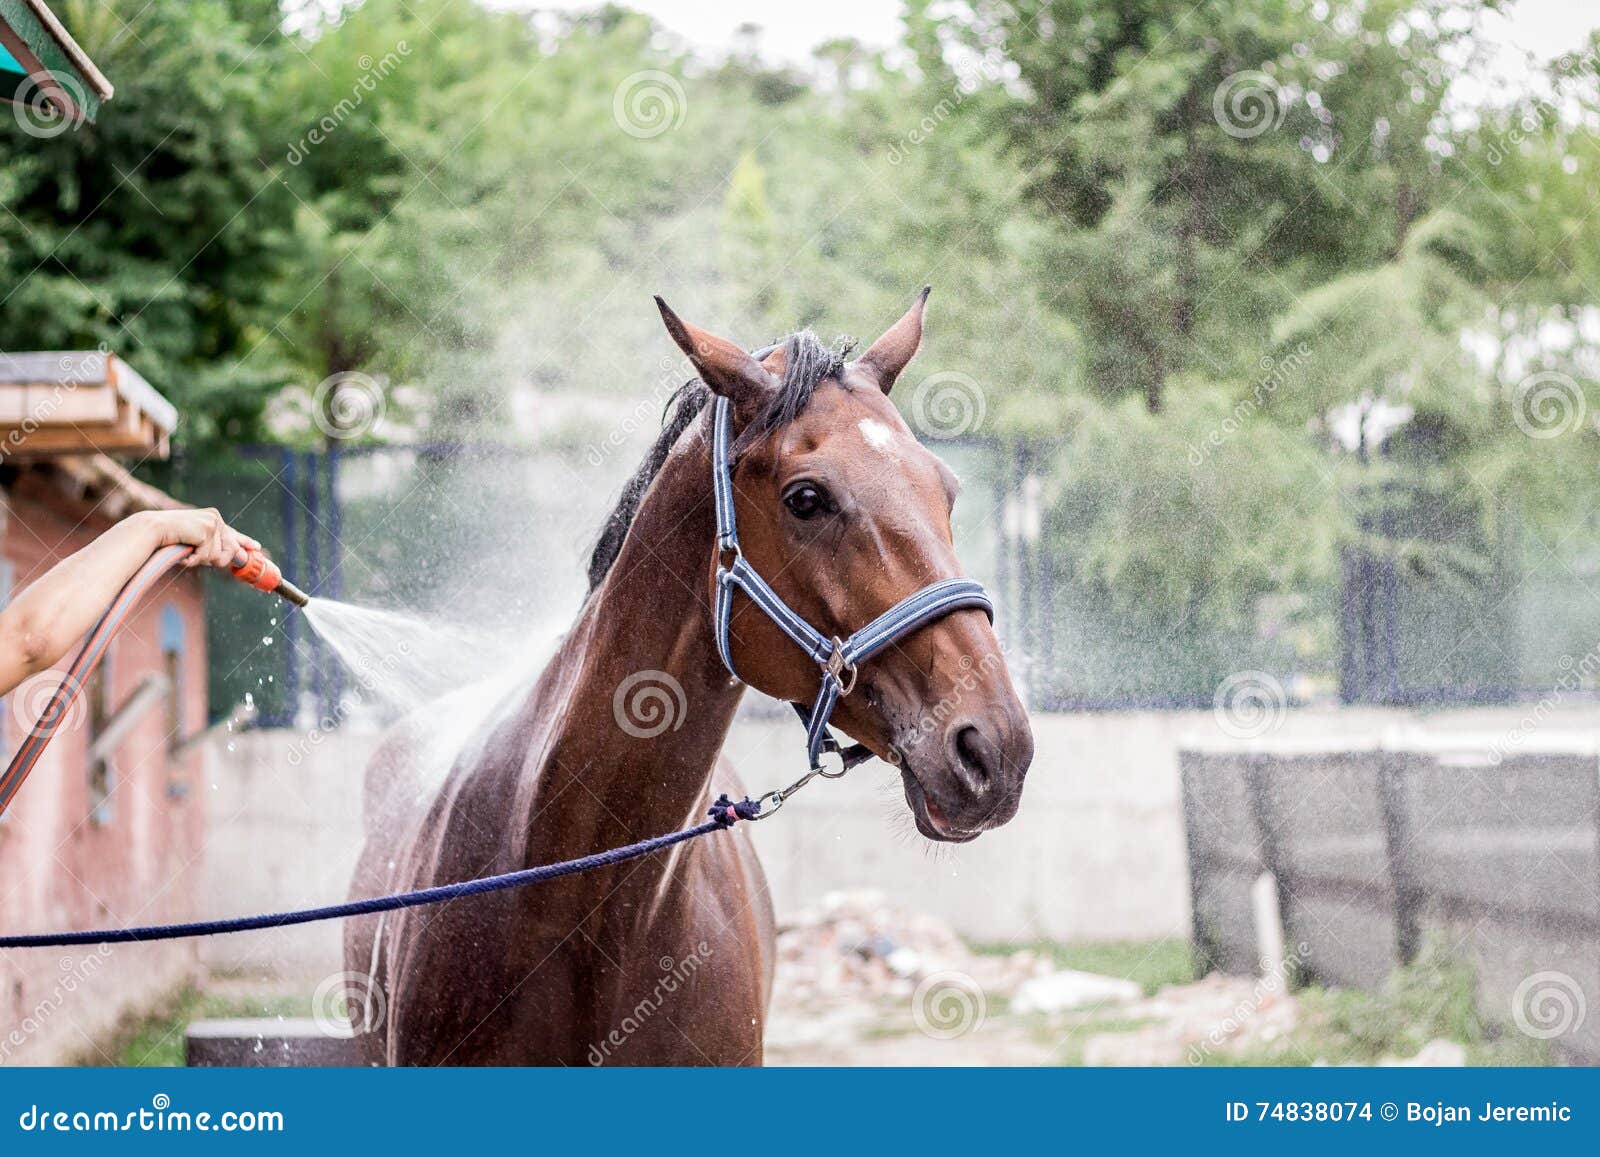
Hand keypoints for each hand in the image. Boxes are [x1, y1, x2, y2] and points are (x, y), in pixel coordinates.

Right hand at [140, 509, 259, 569]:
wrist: (152, 530)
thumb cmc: (169, 538)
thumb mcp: (194, 542)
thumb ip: (211, 547)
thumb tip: (230, 557)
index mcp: (212, 518)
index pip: (233, 533)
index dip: (245, 541)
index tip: (257, 547)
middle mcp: (216, 518)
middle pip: (229, 551)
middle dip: (213, 559)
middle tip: (194, 553)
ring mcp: (213, 523)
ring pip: (219, 557)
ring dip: (201, 559)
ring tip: (186, 549)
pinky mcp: (208, 530)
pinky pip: (209, 556)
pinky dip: (195, 559)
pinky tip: (184, 550)